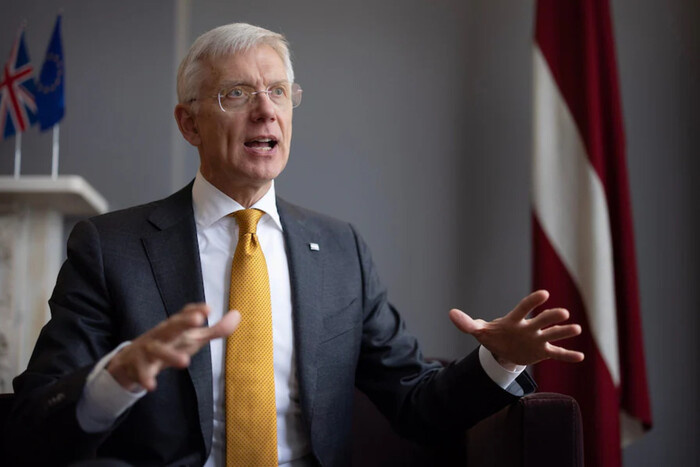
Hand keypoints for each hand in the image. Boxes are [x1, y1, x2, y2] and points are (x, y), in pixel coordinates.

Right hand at [107, 303, 240, 391]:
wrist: (131, 360)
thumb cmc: (170, 344)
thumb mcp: (193, 338)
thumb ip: (215, 330)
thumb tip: (237, 314)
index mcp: (176, 326)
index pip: (184, 314)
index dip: (195, 310)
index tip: (209, 309)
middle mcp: (161, 333)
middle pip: (171, 325)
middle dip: (183, 322)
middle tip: (198, 321)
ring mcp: (147, 348)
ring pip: (157, 349)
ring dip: (170, 354)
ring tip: (186, 362)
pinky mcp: (136, 364)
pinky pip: (141, 371)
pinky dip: (145, 377)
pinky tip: (152, 386)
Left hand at [448, 290, 583, 366]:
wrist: (502, 349)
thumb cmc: (492, 335)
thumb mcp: (479, 331)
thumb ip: (467, 323)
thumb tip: (450, 313)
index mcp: (514, 320)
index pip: (524, 309)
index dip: (532, 302)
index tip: (543, 294)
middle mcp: (529, 327)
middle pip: (541, 320)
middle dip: (551, 317)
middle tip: (563, 313)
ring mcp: (537, 339)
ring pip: (552, 335)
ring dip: (564, 332)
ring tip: (576, 329)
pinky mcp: (542, 352)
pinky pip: (557, 354)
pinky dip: (567, 355)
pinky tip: (580, 357)